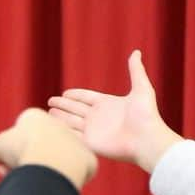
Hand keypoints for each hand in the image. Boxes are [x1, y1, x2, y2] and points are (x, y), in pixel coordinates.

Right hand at [0, 109, 97, 190]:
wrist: (52, 162)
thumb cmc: (21, 151)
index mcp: (35, 116)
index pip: (20, 132)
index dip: (10, 148)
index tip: (4, 162)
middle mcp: (58, 126)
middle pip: (39, 146)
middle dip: (25, 160)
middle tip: (15, 175)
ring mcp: (76, 142)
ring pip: (56, 159)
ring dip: (44, 170)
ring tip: (33, 181)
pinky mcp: (89, 159)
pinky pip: (72, 171)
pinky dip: (62, 179)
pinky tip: (54, 184)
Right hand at [48, 50, 180, 173]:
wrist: (148, 141)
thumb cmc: (147, 116)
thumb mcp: (142, 89)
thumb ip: (136, 70)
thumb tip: (136, 51)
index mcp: (107, 104)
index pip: (85, 97)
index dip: (75, 95)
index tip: (65, 93)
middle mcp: (98, 117)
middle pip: (75, 108)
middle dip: (62, 105)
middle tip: (50, 101)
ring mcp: (94, 131)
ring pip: (70, 122)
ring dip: (58, 117)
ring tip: (47, 113)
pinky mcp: (90, 144)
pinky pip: (72, 136)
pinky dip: (62, 132)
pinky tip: (52, 128)